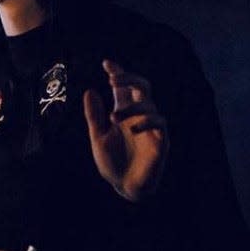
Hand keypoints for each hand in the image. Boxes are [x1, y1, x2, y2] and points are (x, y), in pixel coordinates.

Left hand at [83, 59, 168, 201]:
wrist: (124, 186)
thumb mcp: (97, 137)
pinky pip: (159, 123)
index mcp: (123, 112)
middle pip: (141, 87)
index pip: (122, 88)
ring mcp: (151, 126)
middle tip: (112, 80)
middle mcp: (139, 115)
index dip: (118, 73)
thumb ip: (94, 116)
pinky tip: (132, 127)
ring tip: (114, 117)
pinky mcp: (161, 140)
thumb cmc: (111, 162)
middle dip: (129, 79)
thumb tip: (89, 91)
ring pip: (148, 104)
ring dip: (131, 108)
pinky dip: (146, 121)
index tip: (107, 63)